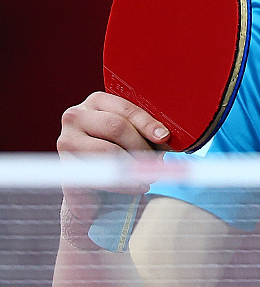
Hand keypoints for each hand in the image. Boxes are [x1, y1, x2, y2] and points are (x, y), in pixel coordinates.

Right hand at [57, 92, 170, 221]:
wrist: (95, 183)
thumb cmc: (120, 151)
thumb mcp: (134, 136)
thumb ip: (146, 131)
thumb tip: (167, 136)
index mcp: (98, 101)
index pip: (126, 108)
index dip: (147, 123)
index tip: (164, 137)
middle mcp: (76, 115)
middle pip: (116, 127)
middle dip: (141, 146)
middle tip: (157, 162)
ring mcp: (66, 139)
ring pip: (107, 150)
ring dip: (134, 165)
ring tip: (149, 176)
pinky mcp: (65, 164)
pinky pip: (98, 173)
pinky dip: (123, 182)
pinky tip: (137, 186)